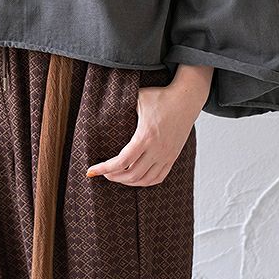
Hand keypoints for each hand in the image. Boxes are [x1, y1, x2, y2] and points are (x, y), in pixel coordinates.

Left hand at [85, 79, 202, 186]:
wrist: (187, 99)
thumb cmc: (161, 96)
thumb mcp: (139, 98)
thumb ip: (123, 106)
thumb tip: (106, 111)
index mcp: (146, 136)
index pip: (122, 161)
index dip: (105, 168)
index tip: (91, 171)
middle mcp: (157, 149)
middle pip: (132, 175)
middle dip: (113, 177)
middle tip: (103, 173)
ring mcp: (166, 155)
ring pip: (144, 180)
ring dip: (127, 182)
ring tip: (116, 176)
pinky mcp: (172, 157)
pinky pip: (158, 178)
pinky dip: (144, 182)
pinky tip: (135, 178)